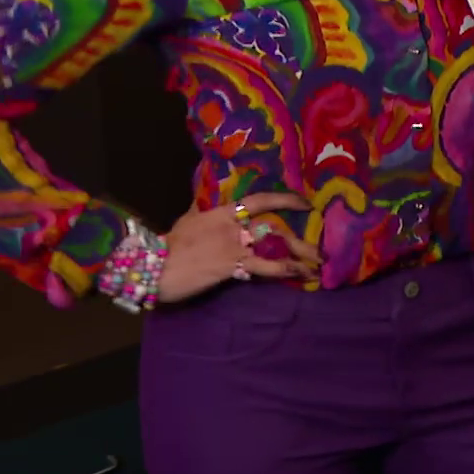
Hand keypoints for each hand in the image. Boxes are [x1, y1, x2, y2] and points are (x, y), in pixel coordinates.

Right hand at [157, 192, 319, 304]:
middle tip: (320, 249)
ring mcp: (236, 245)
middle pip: (275, 227)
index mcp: (224, 212)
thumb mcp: (185, 221)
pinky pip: (266, 267)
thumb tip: (200, 198)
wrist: (153, 267)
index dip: (286, 199)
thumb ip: (199, 210)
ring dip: (300, 257)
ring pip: (276, 247)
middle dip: (300, 239)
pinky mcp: (234, 266)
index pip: (262, 200)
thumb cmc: (168, 245)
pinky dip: (285, 271)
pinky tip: (301, 275)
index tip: (306, 203)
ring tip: (318, 267)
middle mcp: (235, 226)